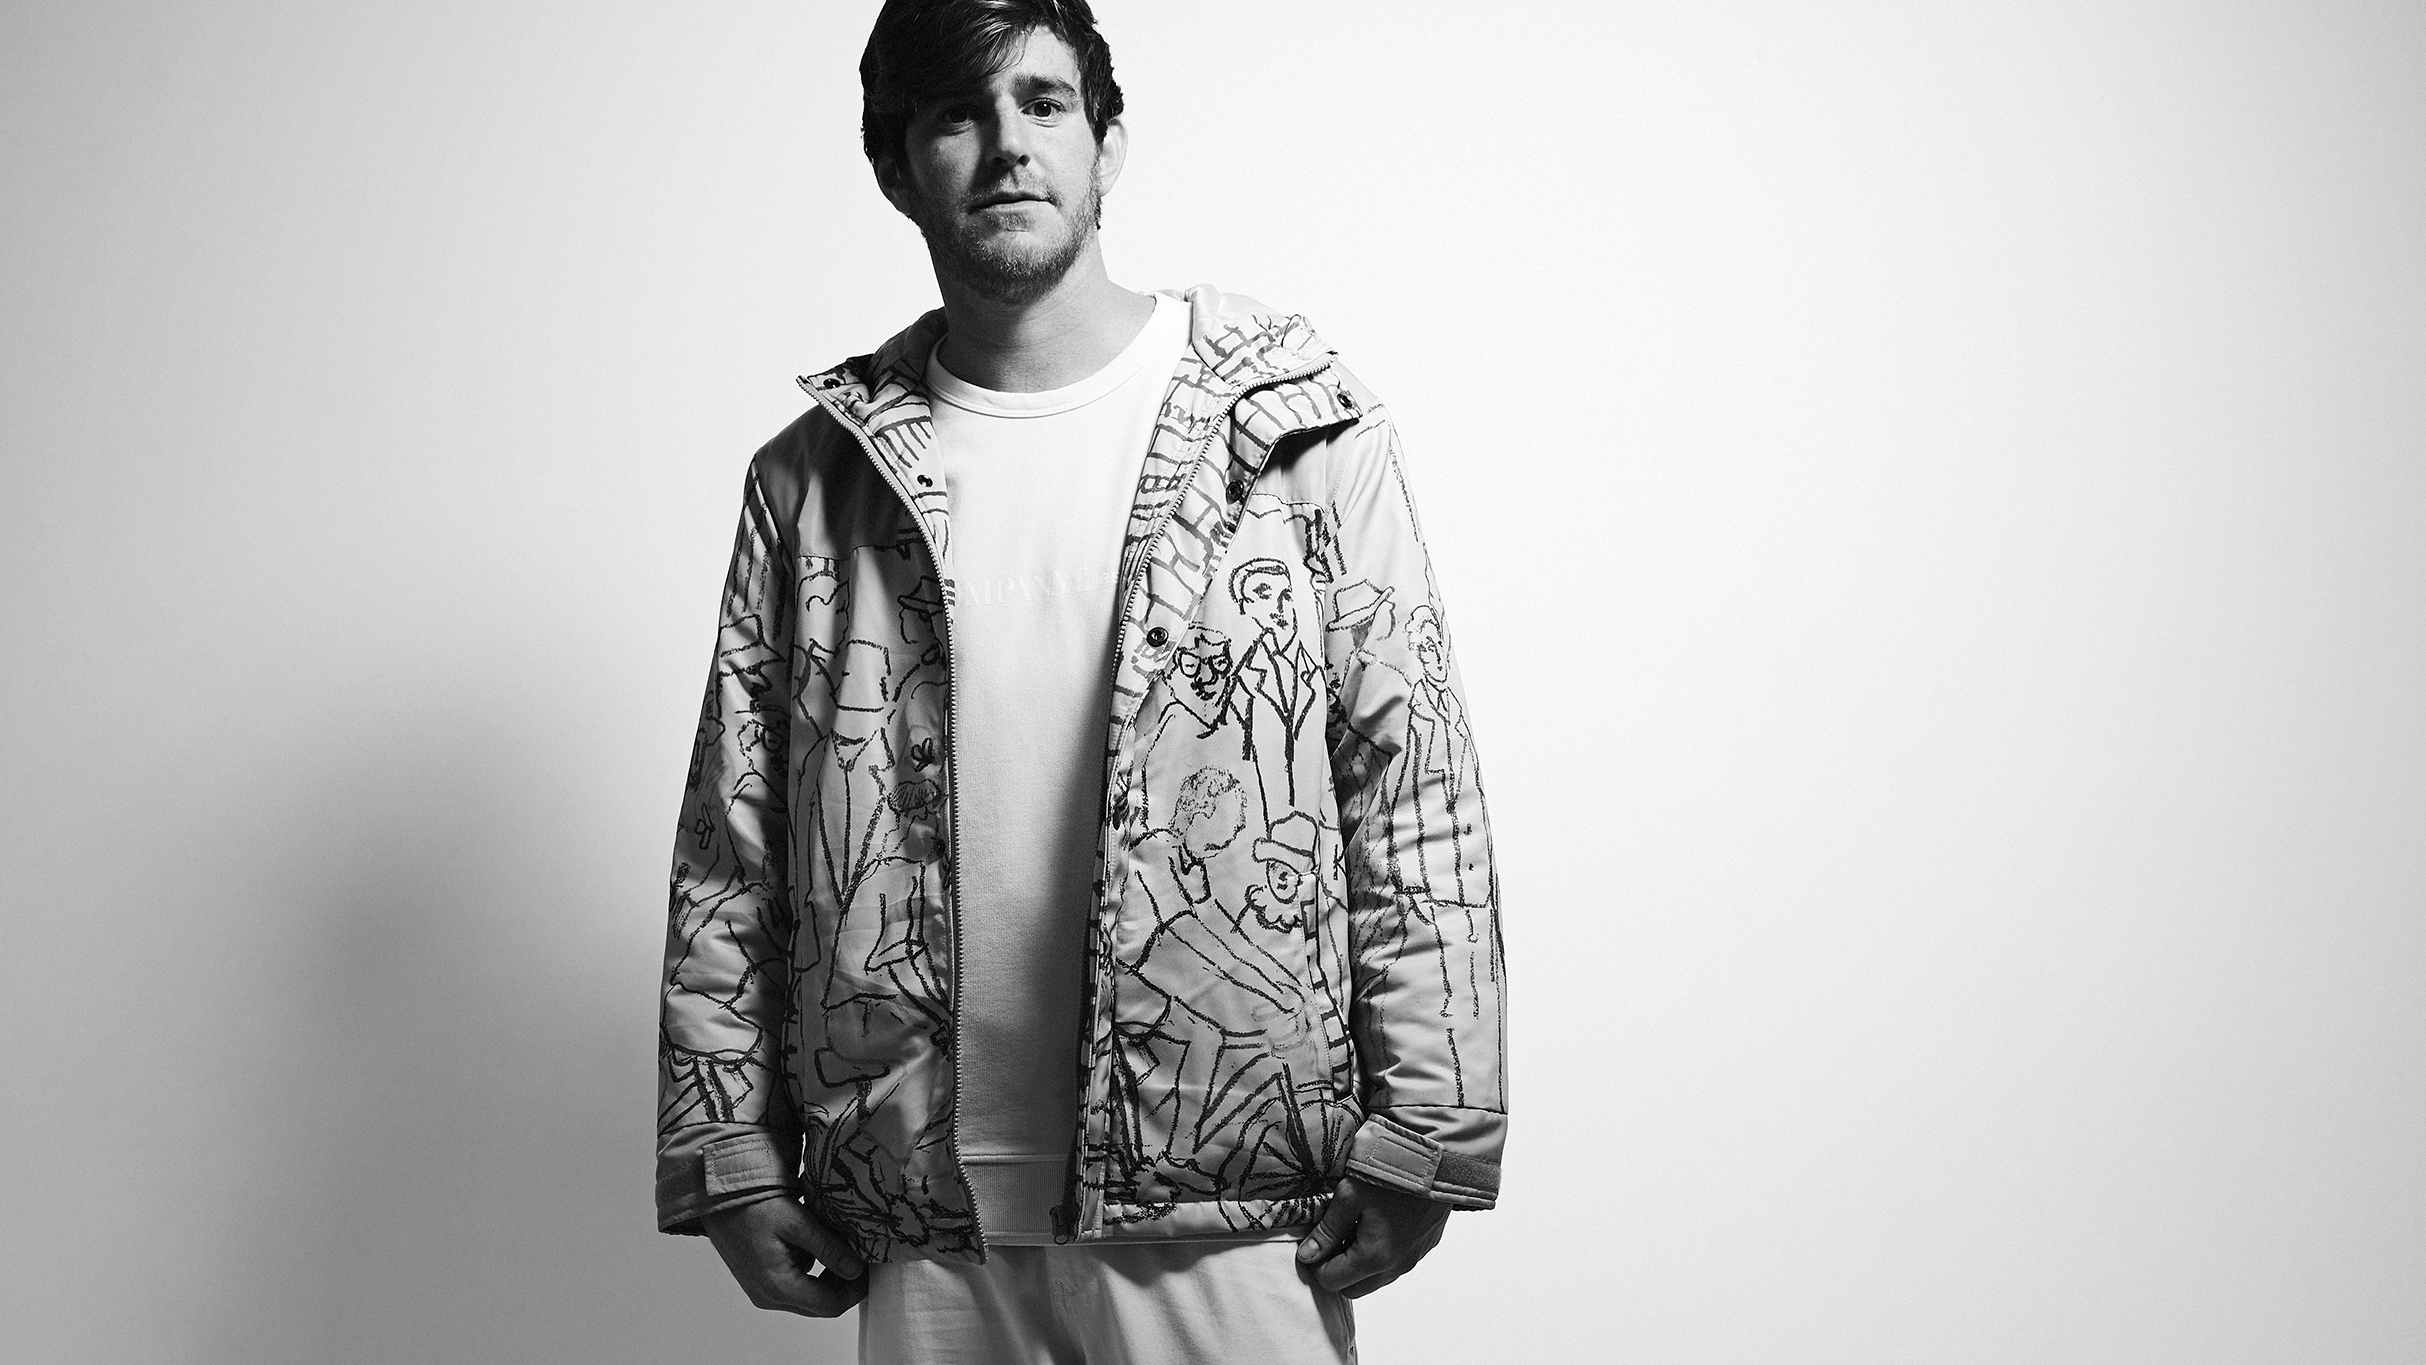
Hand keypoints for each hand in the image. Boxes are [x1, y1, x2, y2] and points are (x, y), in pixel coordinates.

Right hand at [699, 1195, 868, 1317]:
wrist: (717, 1195)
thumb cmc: (751, 1204)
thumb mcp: (797, 1222)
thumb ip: (829, 1248)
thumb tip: (856, 1270)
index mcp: (778, 1286)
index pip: (830, 1305)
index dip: (855, 1289)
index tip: (868, 1268)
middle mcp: (768, 1296)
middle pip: (819, 1305)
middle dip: (843, 1284)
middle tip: (858, 1256)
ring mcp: (761, 1291)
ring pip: (807, 1297)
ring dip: (827, 1277)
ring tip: (837, 1246)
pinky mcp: (758, 1281)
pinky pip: (793, 1285)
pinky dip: (810, 1272)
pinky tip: (814, 1245)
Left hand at [1294, 1175, 1450, 1297]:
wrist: (1439, 1162)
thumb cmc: (1393, 1174)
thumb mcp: (1350, 1195)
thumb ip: (1327, 1230)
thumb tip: (1307, 1255)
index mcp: (1374, 1257)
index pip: (1331, 1281)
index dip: (1315, 1264)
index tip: (1313, 1242)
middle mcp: (1395, 1266)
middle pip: (1353, 1289)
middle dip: (1336, 1269)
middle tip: (1332, 1238)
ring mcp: (1412, 1259)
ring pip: (1375, 1279)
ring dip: (1359, 1263)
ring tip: (1354, 1228)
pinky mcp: (1423, 1248)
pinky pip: (1395, 1264)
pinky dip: (1379, 1255)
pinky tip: (1377, 1224)